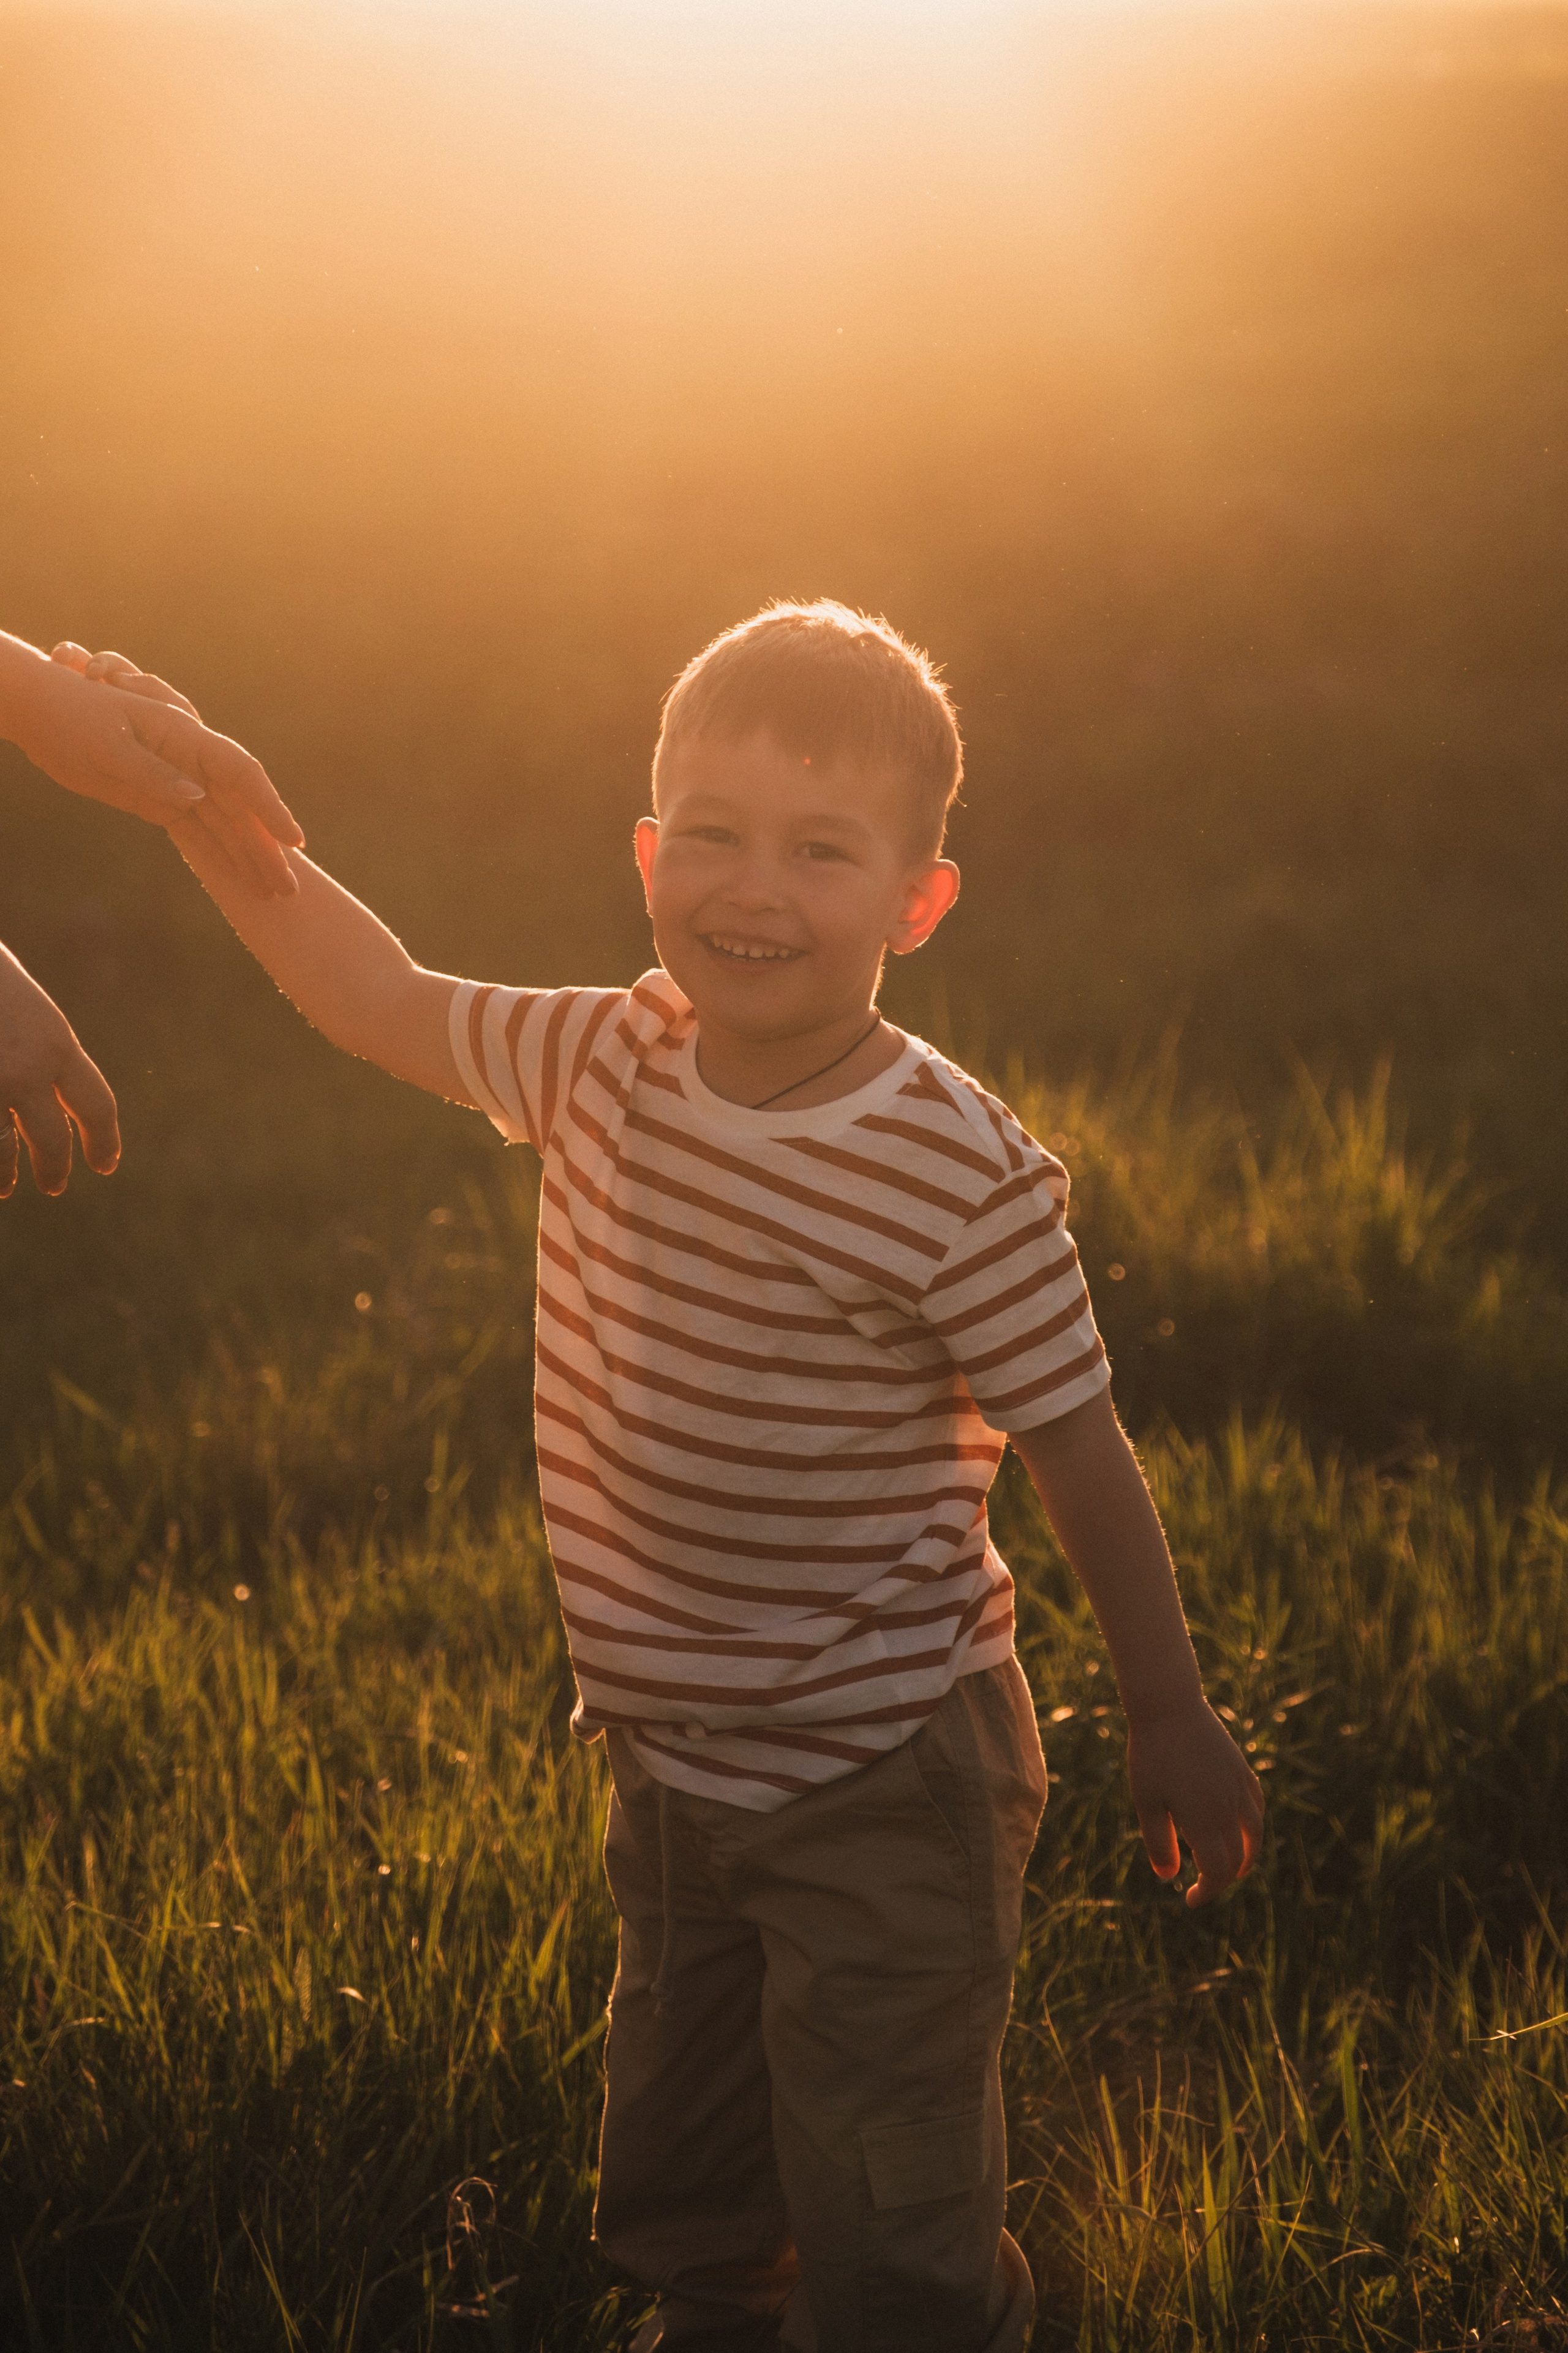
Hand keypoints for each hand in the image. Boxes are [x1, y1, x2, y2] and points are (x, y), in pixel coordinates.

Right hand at [0, 944, 119, 1197]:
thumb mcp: (26, 1009)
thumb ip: (43, 1051)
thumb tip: (54, 1101)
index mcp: (55, 1043)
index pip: (96, 1104)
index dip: (104, 1139)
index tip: (105, 1163)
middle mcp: (25, 1071)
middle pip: (52, 1141)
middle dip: (54, 1167)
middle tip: (55, 1185)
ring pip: (2, 1152)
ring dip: (4, 1174)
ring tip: (5, 1188)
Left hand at [26, 642, 302, 897]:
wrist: (38, 711)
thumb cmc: (68, 719)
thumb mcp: (106, 747)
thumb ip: (152, 772)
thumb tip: (198, 797)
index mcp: (182, 737)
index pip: (239, 773)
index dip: (269, 808)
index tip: (292, 842)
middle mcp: (189, 760)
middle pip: (240, 809)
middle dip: (267, 850)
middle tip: (289, 891)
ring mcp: (176, 782)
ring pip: (223, 825)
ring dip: (248, 859)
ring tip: (271, 894)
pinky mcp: (159, 800)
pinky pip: (198, 831)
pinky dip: (218, 855)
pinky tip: (238, 880)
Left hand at [1127, 1697, 1264, 1907]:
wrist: (1169, 1706)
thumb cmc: (1151, 1755)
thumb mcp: (1147, 1801)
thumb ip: (1159, 1842)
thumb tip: (1169, 1877)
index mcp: (1205, 1821)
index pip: (1217, 1873)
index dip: (1207, 1892)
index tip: (1190, 1900)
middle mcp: (1229, 1809)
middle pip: (1237, 1858)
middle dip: (1222, 1879)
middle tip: (1202, 1885)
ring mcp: (1239, 1788)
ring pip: (1255, 1834)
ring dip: (1246, 1856)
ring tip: (1233, 1867)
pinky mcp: (1241, 1769)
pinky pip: (1256, 1806)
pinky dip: (1253, 1826)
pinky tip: (1242, 1828)